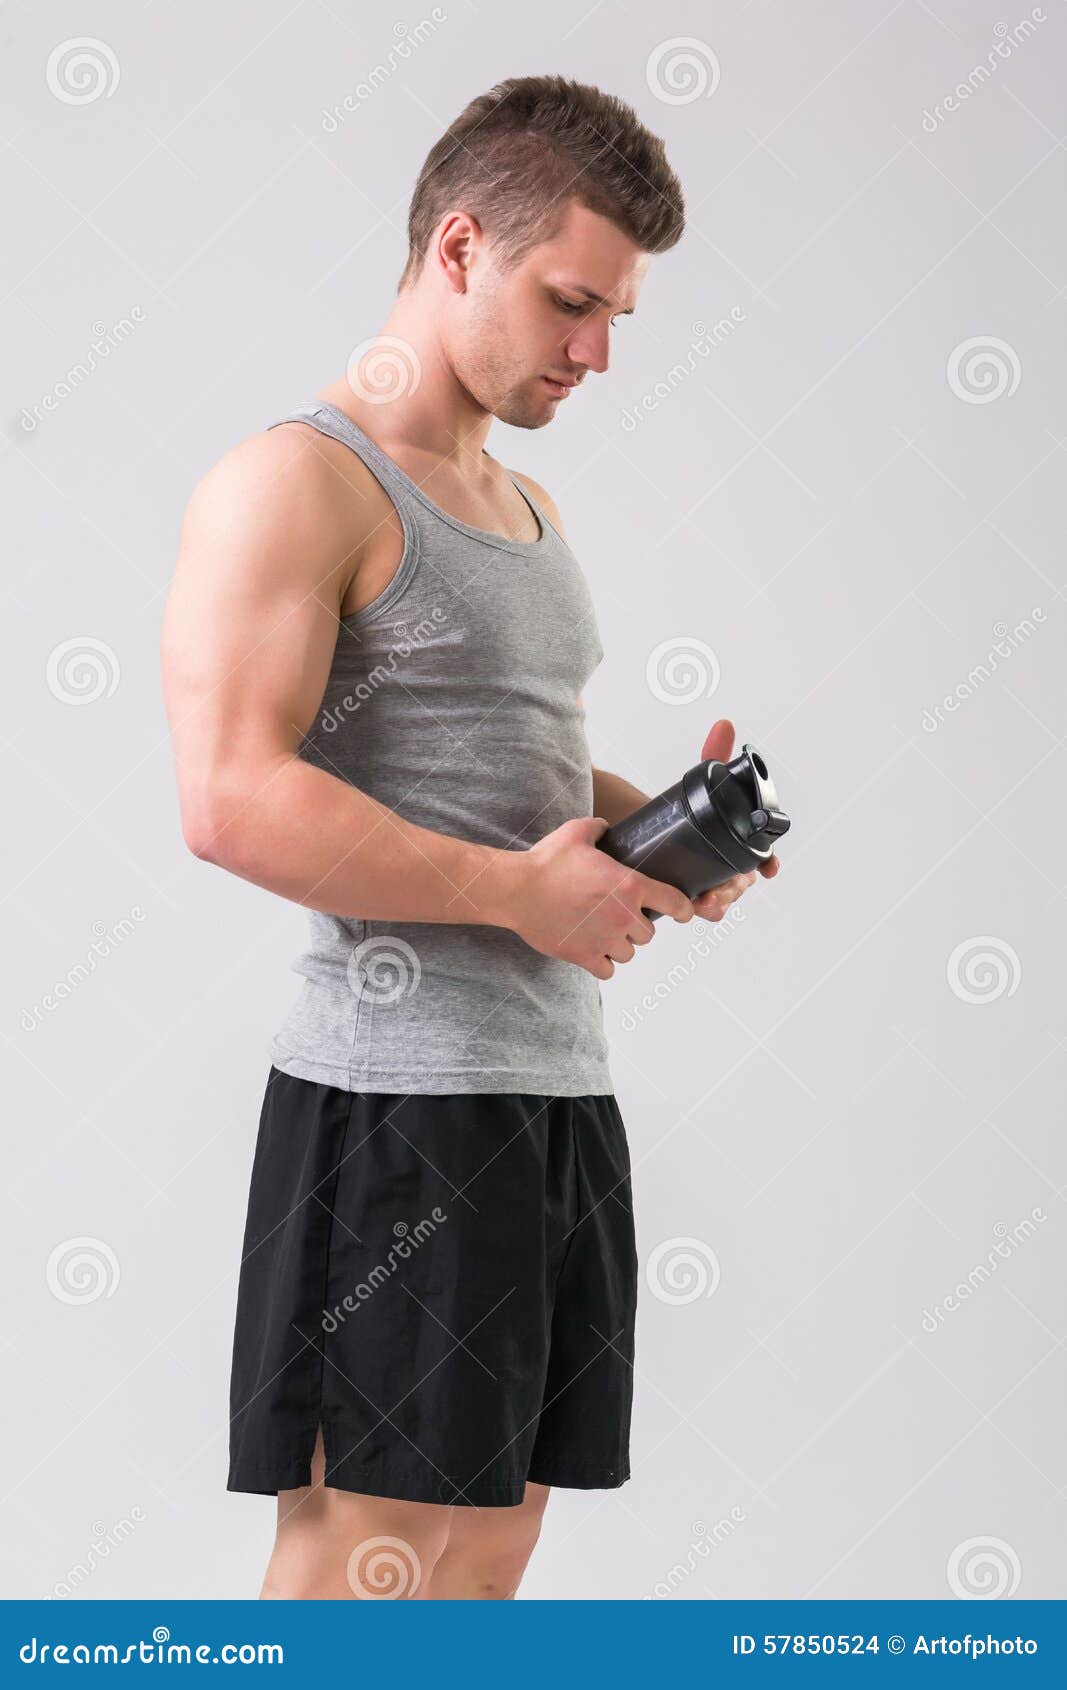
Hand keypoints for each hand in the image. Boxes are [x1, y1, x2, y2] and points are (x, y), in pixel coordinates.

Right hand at [497, 816, 696, 979]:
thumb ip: (598, 827)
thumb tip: (605, 826)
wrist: (518, 890)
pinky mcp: (584, 956)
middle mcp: (623, 916)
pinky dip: (604, 963)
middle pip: (648, 933)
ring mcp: (604, 940)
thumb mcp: (576, 832)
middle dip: (638, 926)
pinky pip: (608, 970)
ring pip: (629, 953)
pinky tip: (595, 951)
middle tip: (622, 917)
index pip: (674, 903)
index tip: (684, 912)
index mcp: (629, 886)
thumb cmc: (546, 862)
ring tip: (607, 935)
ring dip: (622, 945)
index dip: (684, 909)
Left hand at [694, 718, 779, 920]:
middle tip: (720, 889)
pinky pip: (699, 909)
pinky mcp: (688, 895)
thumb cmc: (684, 809)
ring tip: (703, 902)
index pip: (761, 856)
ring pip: (722, 899)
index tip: (768, 868)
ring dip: (718, 904)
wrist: (646, 828)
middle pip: (740, 883)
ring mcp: (709, 882)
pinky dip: (699, 911)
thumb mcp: (700, 783)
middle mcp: (728, 866)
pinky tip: (691, 909)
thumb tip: (725, 724)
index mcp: (738, 843)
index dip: (768, 863)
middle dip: (734, 889)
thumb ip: (714, 755)